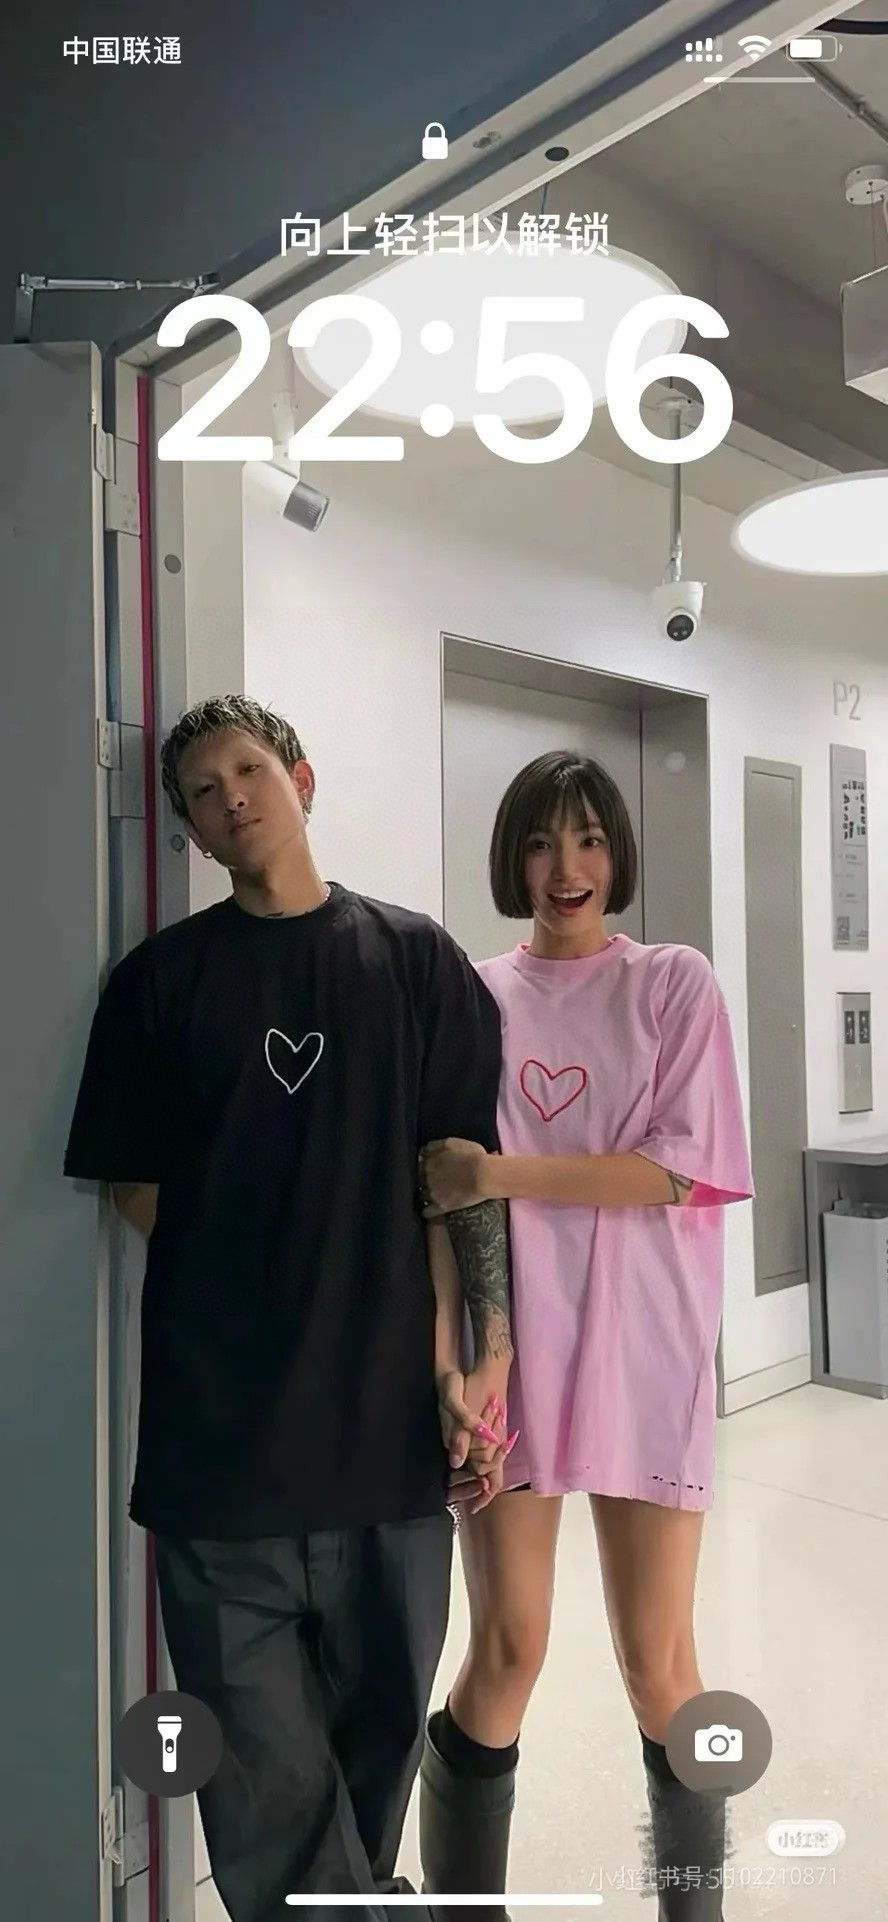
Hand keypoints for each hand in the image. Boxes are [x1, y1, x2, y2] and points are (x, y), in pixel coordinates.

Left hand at [420, 1138, 490, 1216]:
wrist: (484, 1175)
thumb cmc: (473, 1156)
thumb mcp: (452, 1142)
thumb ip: (435, 1145)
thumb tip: (424, 1150)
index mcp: (430, 1161)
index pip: (420, 1165)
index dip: (426, 1167)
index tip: (432, 1169)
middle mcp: (427, 1177)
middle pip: (419, 1180)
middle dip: (424, 1181)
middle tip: (435, 1182)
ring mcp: (433, 1192)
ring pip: (421, 1195)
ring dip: (425, 1195)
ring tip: (433, 1196)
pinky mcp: (440, 1206)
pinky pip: (427, 1212)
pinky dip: (428, 1211)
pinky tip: (432, 1211)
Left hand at [446, 1369, 517, 1516]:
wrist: (491, 1364)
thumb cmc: (473, 1384)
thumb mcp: (458, 1407)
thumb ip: (460, 1437)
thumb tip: (456, 1462)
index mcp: (488, 1440)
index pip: (486, 1476)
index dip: (478, 1493)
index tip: (470, 1508)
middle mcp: (496, 1441)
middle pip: (490, 1474)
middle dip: (478, 1490)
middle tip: (461, 1502)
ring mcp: (497, 1434)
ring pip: (491, 1464)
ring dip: (478, 1478)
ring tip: (462, 1489)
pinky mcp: (494, 1427)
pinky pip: (490, 1452)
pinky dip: (480, 1463)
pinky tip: (468, 1464)